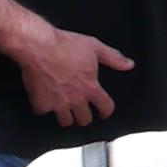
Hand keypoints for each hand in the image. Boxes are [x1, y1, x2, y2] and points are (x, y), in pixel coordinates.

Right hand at [14, 19, 132, 128]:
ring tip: (65, 110)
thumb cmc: (64, 45)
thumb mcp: (94, 47)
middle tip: (82, 111)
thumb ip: (113, 58)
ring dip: (67, 116)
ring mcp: (59, 103)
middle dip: (85, 116)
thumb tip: (128, 64)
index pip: (105, 107)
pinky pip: (43, 112)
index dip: (106, 111)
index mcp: (90, 87)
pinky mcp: (42, 103)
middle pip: (85, 120)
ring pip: (66, 121)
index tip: (104, 112)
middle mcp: (76, 99)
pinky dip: (44, 108)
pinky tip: (45, 101)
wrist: (39, 46)